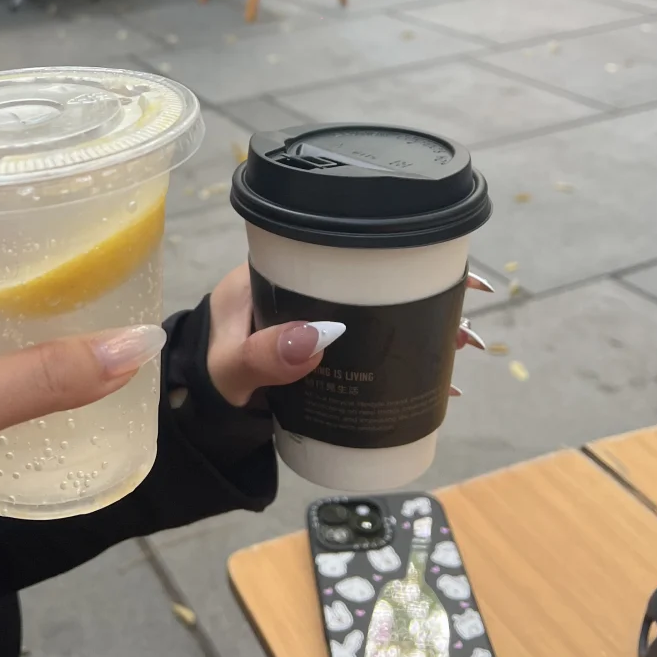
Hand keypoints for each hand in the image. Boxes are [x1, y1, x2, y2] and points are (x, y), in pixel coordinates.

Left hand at [206, 267, 490, 407]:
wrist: (191, 410)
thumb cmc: (203, 377)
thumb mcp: (230, 368)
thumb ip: (263, 356)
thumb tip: (318, 337)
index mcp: (272, 271)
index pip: (338, 246)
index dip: (393, 254)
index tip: (440, 270)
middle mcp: (298, 287)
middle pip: (371, 279)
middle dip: (423, 296)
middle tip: (464, 323)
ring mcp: (311, 318)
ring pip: (376, 311)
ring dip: (421, 325)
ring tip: (463, 345)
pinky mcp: (319, 348)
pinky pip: (369, 341)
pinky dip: (402, 354)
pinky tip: (438, 376)